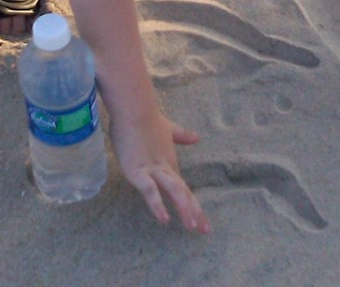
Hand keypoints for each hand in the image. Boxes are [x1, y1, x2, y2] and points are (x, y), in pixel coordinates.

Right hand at [109, 110, 210, 232]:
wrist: (134, 109)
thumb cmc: (147, 119)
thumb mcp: (168, 129)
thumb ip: (182, 135)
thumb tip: (197, 137)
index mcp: (170, 162)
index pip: (183, 189)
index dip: (193, 205)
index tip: (203, 222)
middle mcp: (165, 168)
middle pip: (183, 193)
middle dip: (194, 212)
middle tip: (204, 230)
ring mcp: (152, 170)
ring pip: (174, 191)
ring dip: (184, 208)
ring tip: (192, 225)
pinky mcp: (137, 172)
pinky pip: (150, 191)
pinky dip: (158, 204)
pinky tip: (165, 219)